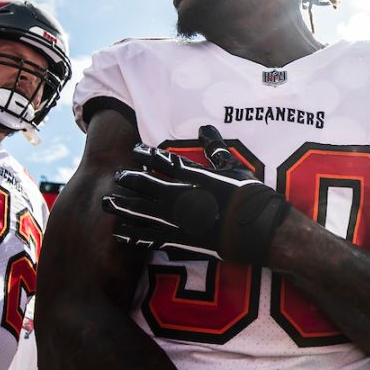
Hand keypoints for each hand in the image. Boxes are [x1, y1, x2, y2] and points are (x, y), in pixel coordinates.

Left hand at [102, 125, 289, 264]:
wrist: (261, 230)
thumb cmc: (251, 197)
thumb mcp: (235, 168)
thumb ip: (216, 149)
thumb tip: (206, 128)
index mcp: (196, 177)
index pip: (165, 162)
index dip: (147, 155)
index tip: (134, 150)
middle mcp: (183, 197)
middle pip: (147, 186)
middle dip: (130, 180)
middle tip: (117, 177)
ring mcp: (180, 220)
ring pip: (143, 211)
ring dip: (124, 206)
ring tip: (107, 203)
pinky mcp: (182, 241)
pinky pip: (151, 237)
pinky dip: (134, 235)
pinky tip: (120, 234)